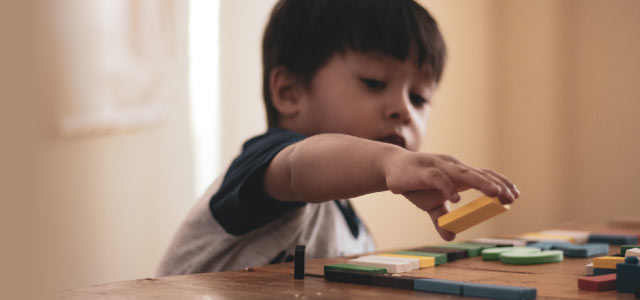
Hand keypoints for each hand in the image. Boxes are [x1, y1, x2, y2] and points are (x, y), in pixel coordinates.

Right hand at [384, 151, 519, 239]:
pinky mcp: (424, 171)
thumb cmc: (414, 183)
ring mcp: (439, 167)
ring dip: (481, 182)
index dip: (500, 183)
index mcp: (457, 174)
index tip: (514, 196)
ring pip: (463, 173)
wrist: (390, 169)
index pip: (483, 175)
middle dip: (496, 185)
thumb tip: (450, 237)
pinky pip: (439, 178)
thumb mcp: (430, 205)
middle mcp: (452, 167)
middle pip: (478, 174)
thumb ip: (441, 219)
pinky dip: (448, 188)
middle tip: (510, 197)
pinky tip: (456, 200)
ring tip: (495, 193)